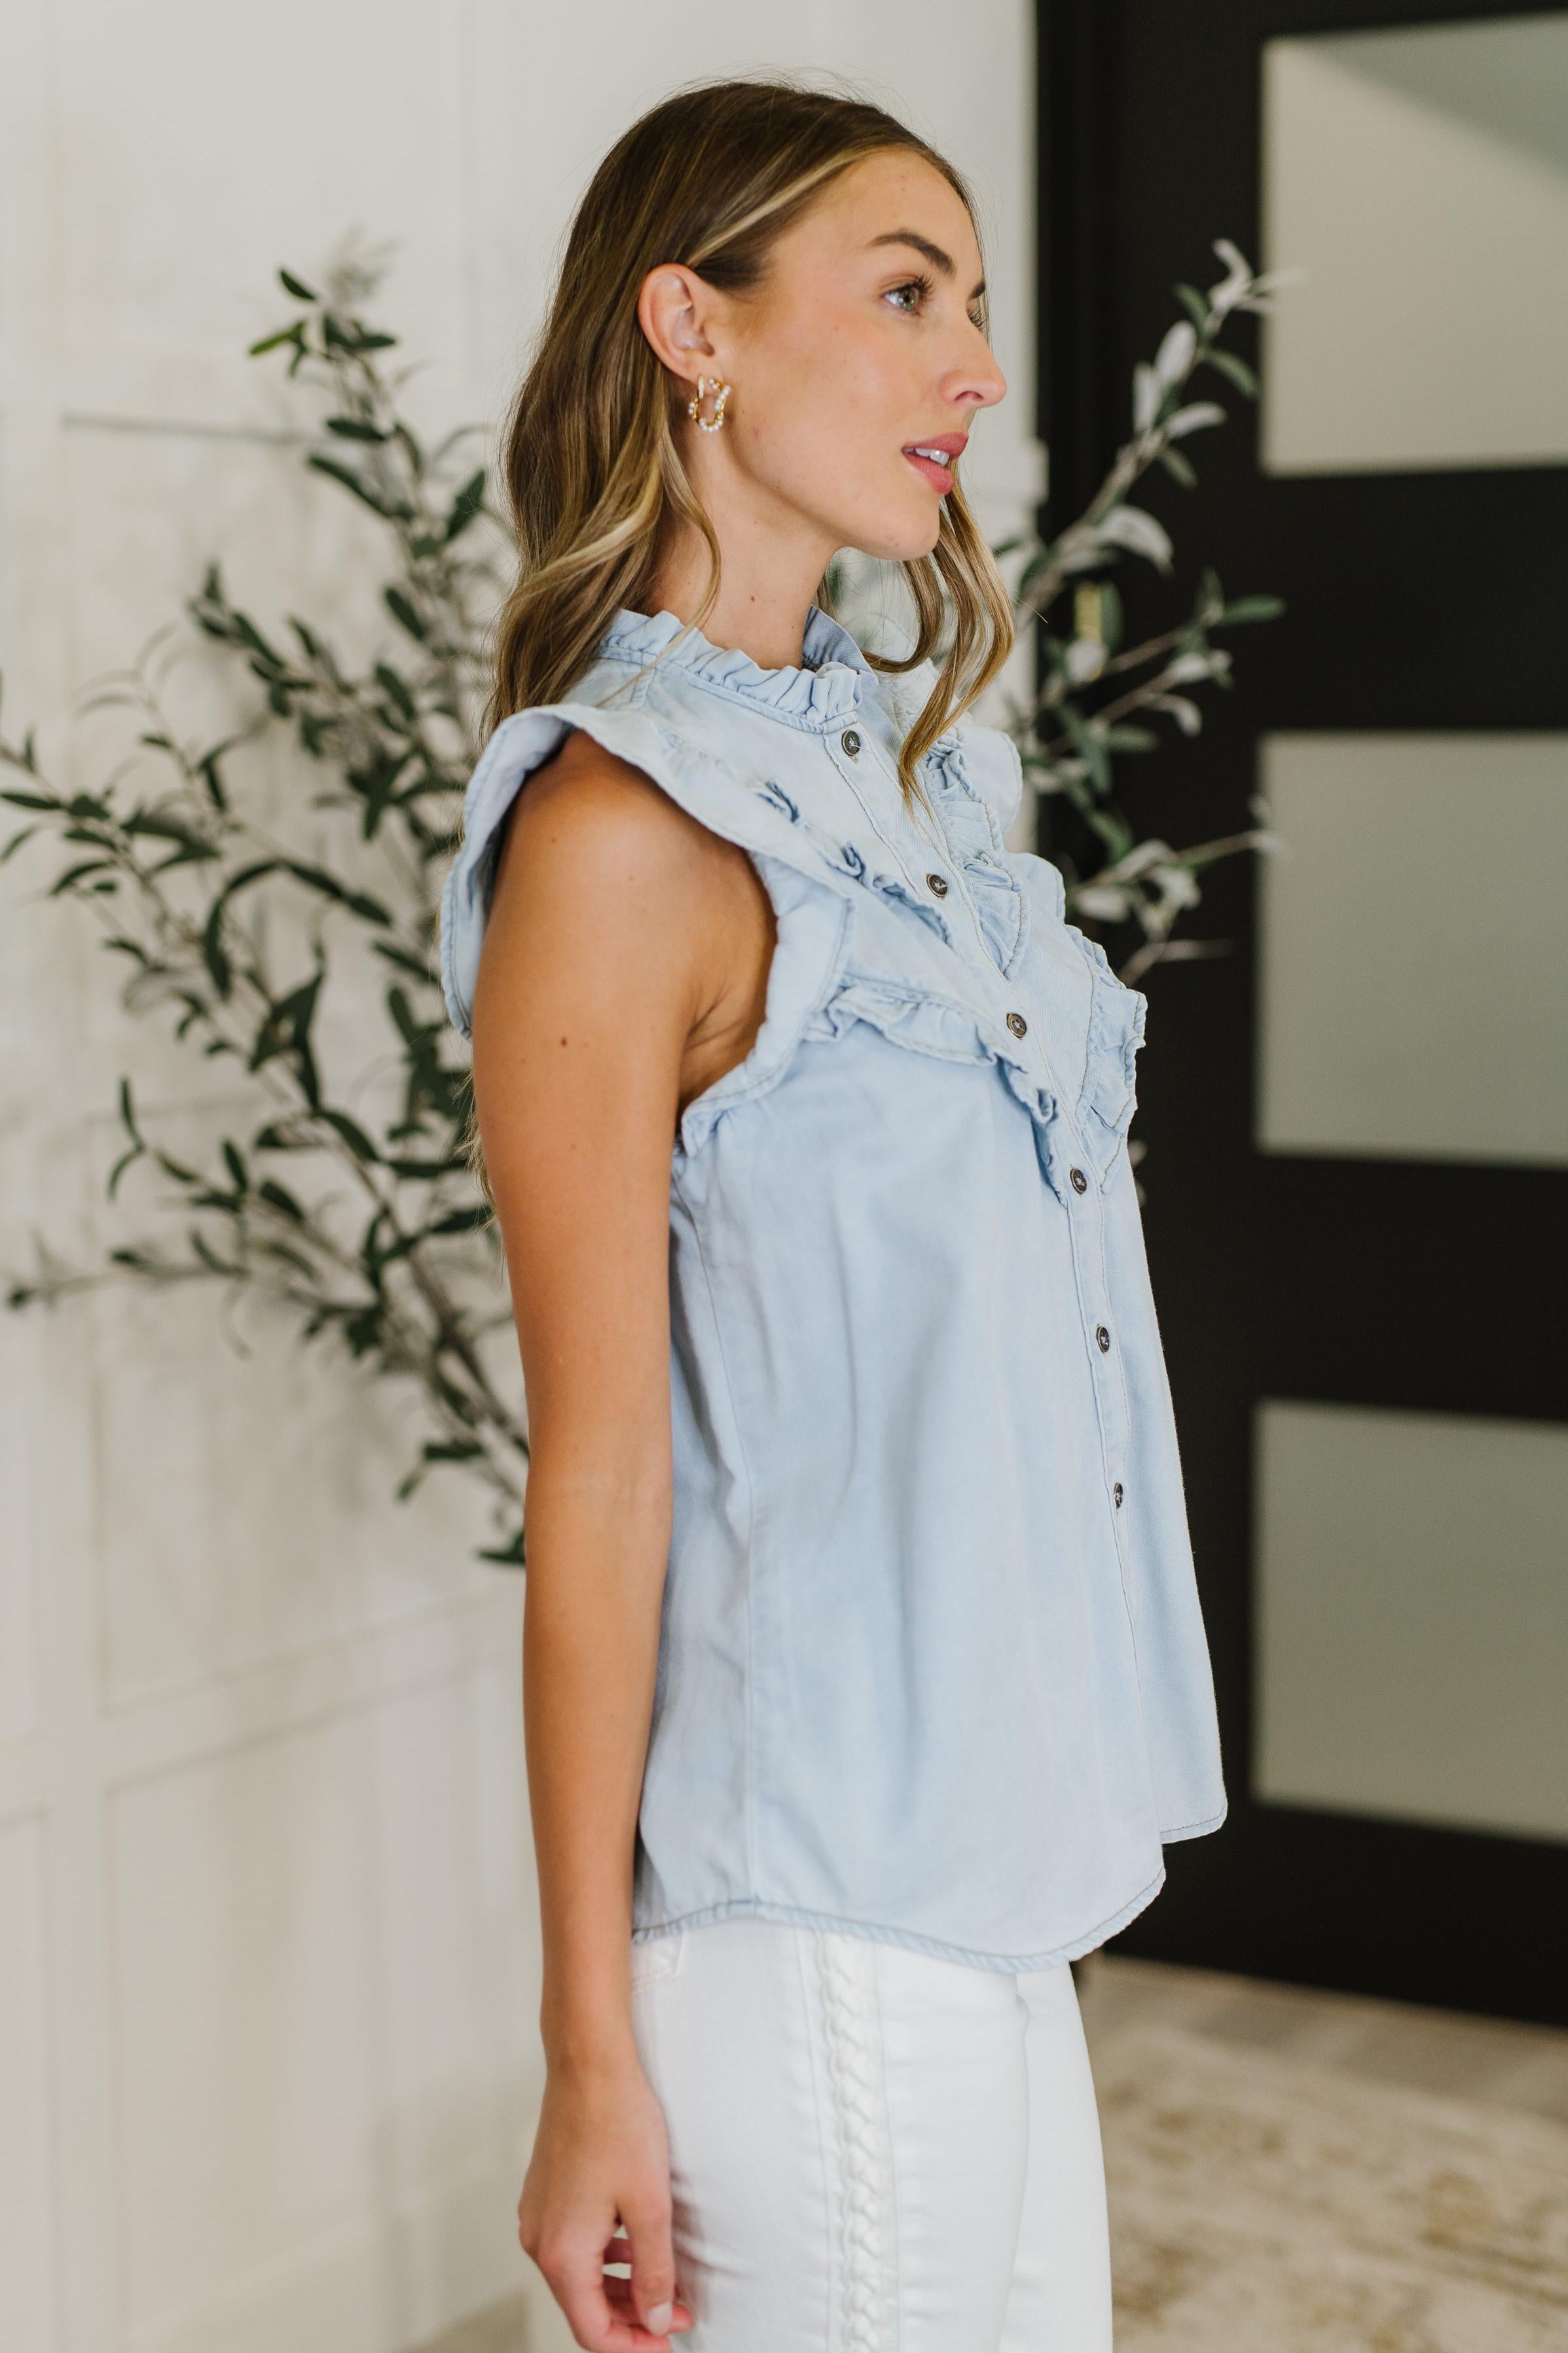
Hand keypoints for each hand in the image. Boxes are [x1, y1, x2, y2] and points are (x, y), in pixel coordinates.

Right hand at [518, 2051, 694, 2349]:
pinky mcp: (545, 2192)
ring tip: (663, 2284)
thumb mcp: (649, 2207)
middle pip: (583, 2306)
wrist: (589, 2064)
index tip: (667, 2341)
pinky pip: (573, 2244)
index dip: (633, 2345)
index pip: (593, 2332)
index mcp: (561, 2254)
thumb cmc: (617, 2124)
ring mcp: (538, 2214)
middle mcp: (539, 2240)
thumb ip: (653, 2272)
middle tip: (674, 2315)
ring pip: (579, 2275)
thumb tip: (654, 2318)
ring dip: (620, 2288)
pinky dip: (605, 2258)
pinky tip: (635, 2246)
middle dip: (632, 2318)